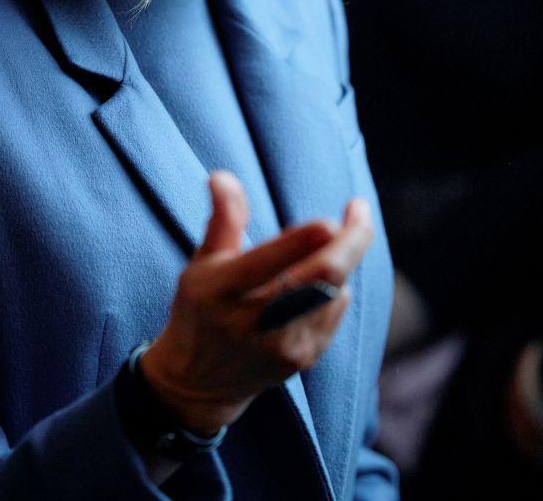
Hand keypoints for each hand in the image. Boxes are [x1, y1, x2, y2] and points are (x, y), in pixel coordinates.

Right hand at [141, 171, 372, 434]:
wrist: (199, 382)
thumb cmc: (201, 308)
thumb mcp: (201, 262)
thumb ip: (222, 219)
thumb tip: (222, 176)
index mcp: (222, 288)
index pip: (269, 260)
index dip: (305, 239)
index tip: (331, 218)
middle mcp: (253, 320)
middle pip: (321, 276)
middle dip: (351, 240)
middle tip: (359, 209)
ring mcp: (283, 344)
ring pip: (333, 291)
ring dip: (341, 260)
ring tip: (331, 242)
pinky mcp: (303, 358)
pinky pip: (334, 310)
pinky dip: (335, 286)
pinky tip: (319, 280)